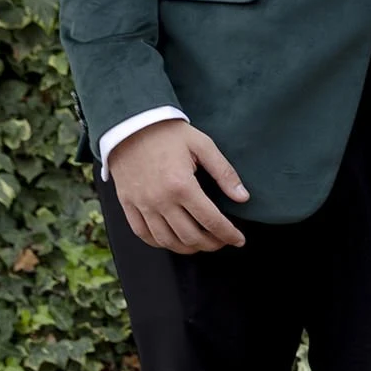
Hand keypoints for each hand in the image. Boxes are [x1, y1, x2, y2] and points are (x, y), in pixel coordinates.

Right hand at [107, 119, 249, 253]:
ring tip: (202, 243)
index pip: (212, 221)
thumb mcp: (202, 146)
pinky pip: (143, 234)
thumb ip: (224, 173)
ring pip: (168, 241)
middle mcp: (160, 199)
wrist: (128, 123)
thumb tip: (243, 197)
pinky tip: (174, 240)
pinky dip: (161, 243)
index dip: (229, 235)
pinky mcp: (128, 203)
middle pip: (191, 237)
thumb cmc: (167, 133)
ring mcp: (142, 204)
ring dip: (189, 248)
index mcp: (182, 185)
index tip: (239, 240)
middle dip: (212, 244)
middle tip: (222, 241)